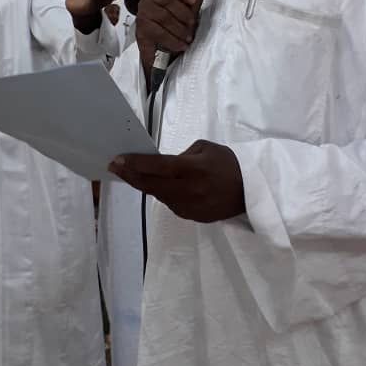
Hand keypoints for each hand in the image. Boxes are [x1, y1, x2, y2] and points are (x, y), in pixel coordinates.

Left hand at [108, 140, 244, 222]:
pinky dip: (164, 193)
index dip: (135, 164)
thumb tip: (160, 164)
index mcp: (193, 169)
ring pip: (158, 195)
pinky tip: (162, 185)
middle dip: (130, 175)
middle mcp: (189, 190)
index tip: (117, 160)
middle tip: (115, 167)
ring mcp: (189, 207)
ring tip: (133, 173)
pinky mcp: (191, 217)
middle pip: (150, 185)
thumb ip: (180, 156)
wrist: (251, 192)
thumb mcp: (205, 149)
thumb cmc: (228, 164)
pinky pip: (171, 203)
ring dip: (146, 184)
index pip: (157, 167)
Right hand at [136, 0, 208, 83]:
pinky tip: (180, 44)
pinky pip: (158, 32)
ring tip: (187, 36)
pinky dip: (172, 40)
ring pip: (163, 16)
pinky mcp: (141, 30)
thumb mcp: (190, 7)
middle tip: (192, 23)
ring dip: (179, 29)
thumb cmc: (176, 23)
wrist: (163, 49)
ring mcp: (143, 14)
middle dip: (183, 12)